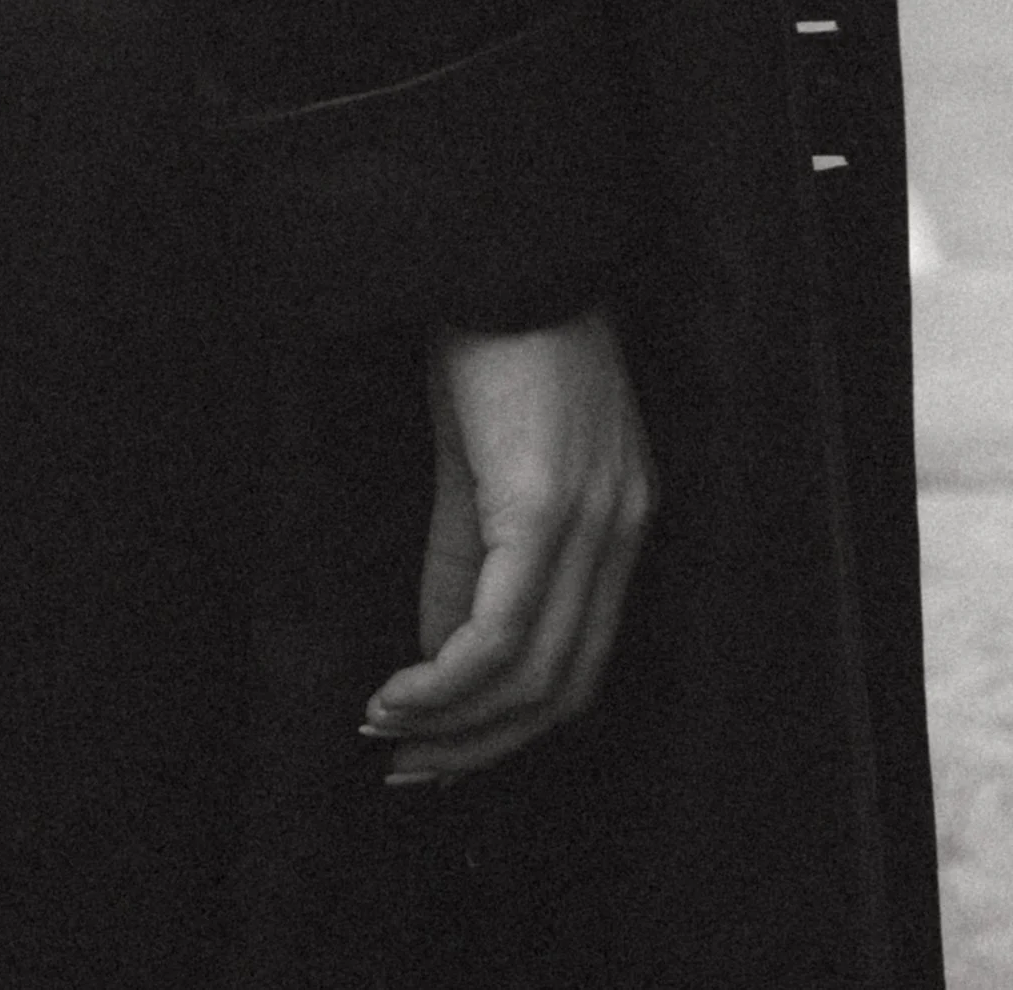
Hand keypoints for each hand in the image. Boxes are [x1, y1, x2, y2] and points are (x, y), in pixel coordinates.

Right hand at [362, 313, 654, 783]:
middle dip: (482, 745)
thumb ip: (468, 555)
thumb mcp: (480, 458)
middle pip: (566, 688)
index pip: (582, 662)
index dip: (512, 725)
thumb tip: (442, 652)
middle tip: (408, 766)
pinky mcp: (546, 506)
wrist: (497, 246)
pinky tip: (401, 689)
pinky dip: (449, 680)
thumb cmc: (490, 335)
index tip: (440, 750)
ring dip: (456, 724)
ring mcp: (593, 521)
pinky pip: (503, 631)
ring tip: (388, 732)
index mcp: (621, 517)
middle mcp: (623, 530)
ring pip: (536, 675)